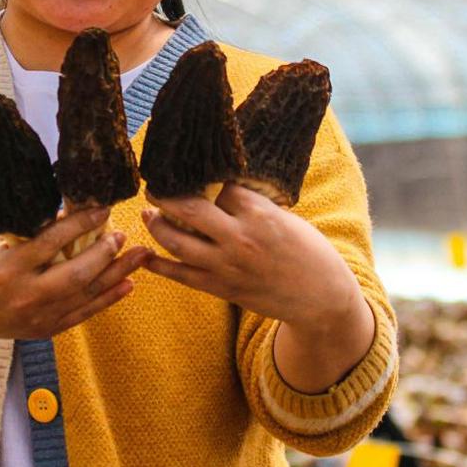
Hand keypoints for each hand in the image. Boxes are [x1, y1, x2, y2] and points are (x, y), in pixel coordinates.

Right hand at [0, 206, 149, 341]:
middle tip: (122, 234)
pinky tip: (126, 284)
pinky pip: (83, 314)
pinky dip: (107, 298)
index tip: (103, 208)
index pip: (53, 241)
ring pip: (86, 295)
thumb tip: (71, 210)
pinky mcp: (44, 331)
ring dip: (117, 274)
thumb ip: (30, 230)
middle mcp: (25, 295)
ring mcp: (36, 317)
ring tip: (140, 256)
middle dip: (105, 252)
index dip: (82, 223)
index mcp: (10, 267)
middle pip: (78, 274)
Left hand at [140, 183, 357, 328]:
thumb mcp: (285, 218)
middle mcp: (239, 238)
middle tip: (153, 186)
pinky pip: (181, 275)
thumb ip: (252, 203)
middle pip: (188, 209)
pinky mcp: (221, 288)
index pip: (216, 185)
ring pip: (176, 242)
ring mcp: (227, 266)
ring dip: (155, 225)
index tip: (182, 167)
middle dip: (164, 195)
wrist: (321, 298)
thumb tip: (218, 184)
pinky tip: (145, 256)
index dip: (197, 176)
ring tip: (148, 214)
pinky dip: (159, 265)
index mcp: (259, 214)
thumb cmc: (307, 252)